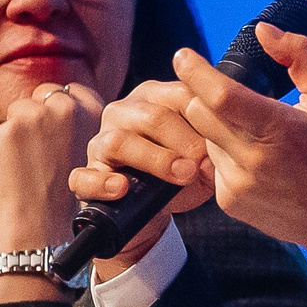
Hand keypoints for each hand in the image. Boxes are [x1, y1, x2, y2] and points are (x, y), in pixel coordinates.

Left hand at [0, 83, 103, 303]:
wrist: (46, 225)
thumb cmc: (71, 198)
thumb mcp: (92, 154)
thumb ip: (81, 125)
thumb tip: (62, 104)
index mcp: (94, 113)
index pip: (73, 89)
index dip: (62, 106)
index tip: (59, 128)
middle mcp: (68, 107)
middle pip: (45, 93)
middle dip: (40, 114)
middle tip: (42, 149)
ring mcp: (37, 115)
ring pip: (21, 110)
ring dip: (21, 130)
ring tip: (32, 163)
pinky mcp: (10, 128)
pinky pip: (3, 130)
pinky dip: (5, 148)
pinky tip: (17, 170)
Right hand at [68, 77, 222, 278]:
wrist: (156, 211)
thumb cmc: (181, 173)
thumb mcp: (203, 155)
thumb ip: (212, 144)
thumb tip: (216, 154)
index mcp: (154, 98)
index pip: (180, 95)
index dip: (204, 118)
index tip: (223, 141)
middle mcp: (123, 113)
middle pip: (152, 116)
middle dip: (183, 141)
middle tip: (203, 164)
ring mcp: (101, 143)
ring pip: (118, 141)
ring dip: (155, 159)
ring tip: (181, 175)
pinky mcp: (87, 176)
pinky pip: (83, 177)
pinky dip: (102, 183)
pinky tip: (121, 187)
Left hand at [75, 23, 306, 281]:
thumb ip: (299, 55)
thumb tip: (263, 30)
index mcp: (277, 128)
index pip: (218, 94)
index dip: (195, 72)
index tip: (184, 56)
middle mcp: (251, 159)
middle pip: (198, 113)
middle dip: (204, 96)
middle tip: (222, 91)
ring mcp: (236, 184)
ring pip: (203, 139)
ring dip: (217, 127)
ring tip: (250, 131)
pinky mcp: (229, 202)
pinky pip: (210, 165)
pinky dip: (224, 155)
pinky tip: (254, 159)